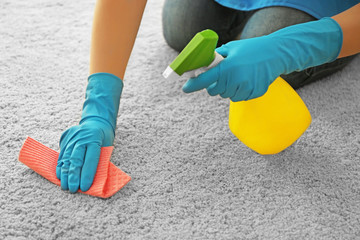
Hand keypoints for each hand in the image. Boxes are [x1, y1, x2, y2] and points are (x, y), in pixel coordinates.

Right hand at [56, 118, 113, 192]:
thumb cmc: (104, 138)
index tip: (84, 187)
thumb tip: (91, 180)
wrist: (96, 122)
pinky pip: (61, 154)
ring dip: (65, 174)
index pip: (90, 159)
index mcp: (94, 139)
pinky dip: (60, 167)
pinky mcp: (65, 138)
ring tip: (65, 186)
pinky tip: (59, 177)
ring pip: (66, 158)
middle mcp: (81, 138)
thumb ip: (99, 160)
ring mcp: (72, 137)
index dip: (87, 174)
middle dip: (74, 176)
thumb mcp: (106, 147)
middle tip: (73, 189)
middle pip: (76, 159)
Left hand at [182, 17, 341, 100]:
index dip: (193, 85)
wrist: (276, 54)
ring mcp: (246, 88)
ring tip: (237, 75)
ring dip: (227, 88)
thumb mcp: (231, 48)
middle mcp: (236, 80)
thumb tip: (202, 65)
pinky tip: (245, 80)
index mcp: (228, 67)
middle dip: (214, 84)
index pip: (205, 80)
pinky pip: (238, 98)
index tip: (185, 88)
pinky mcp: (254, 94)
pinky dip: (238, 91)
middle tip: (222, 75)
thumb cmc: (252, 49)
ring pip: (226, 95)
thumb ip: (216, 57)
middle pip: (214, 91)